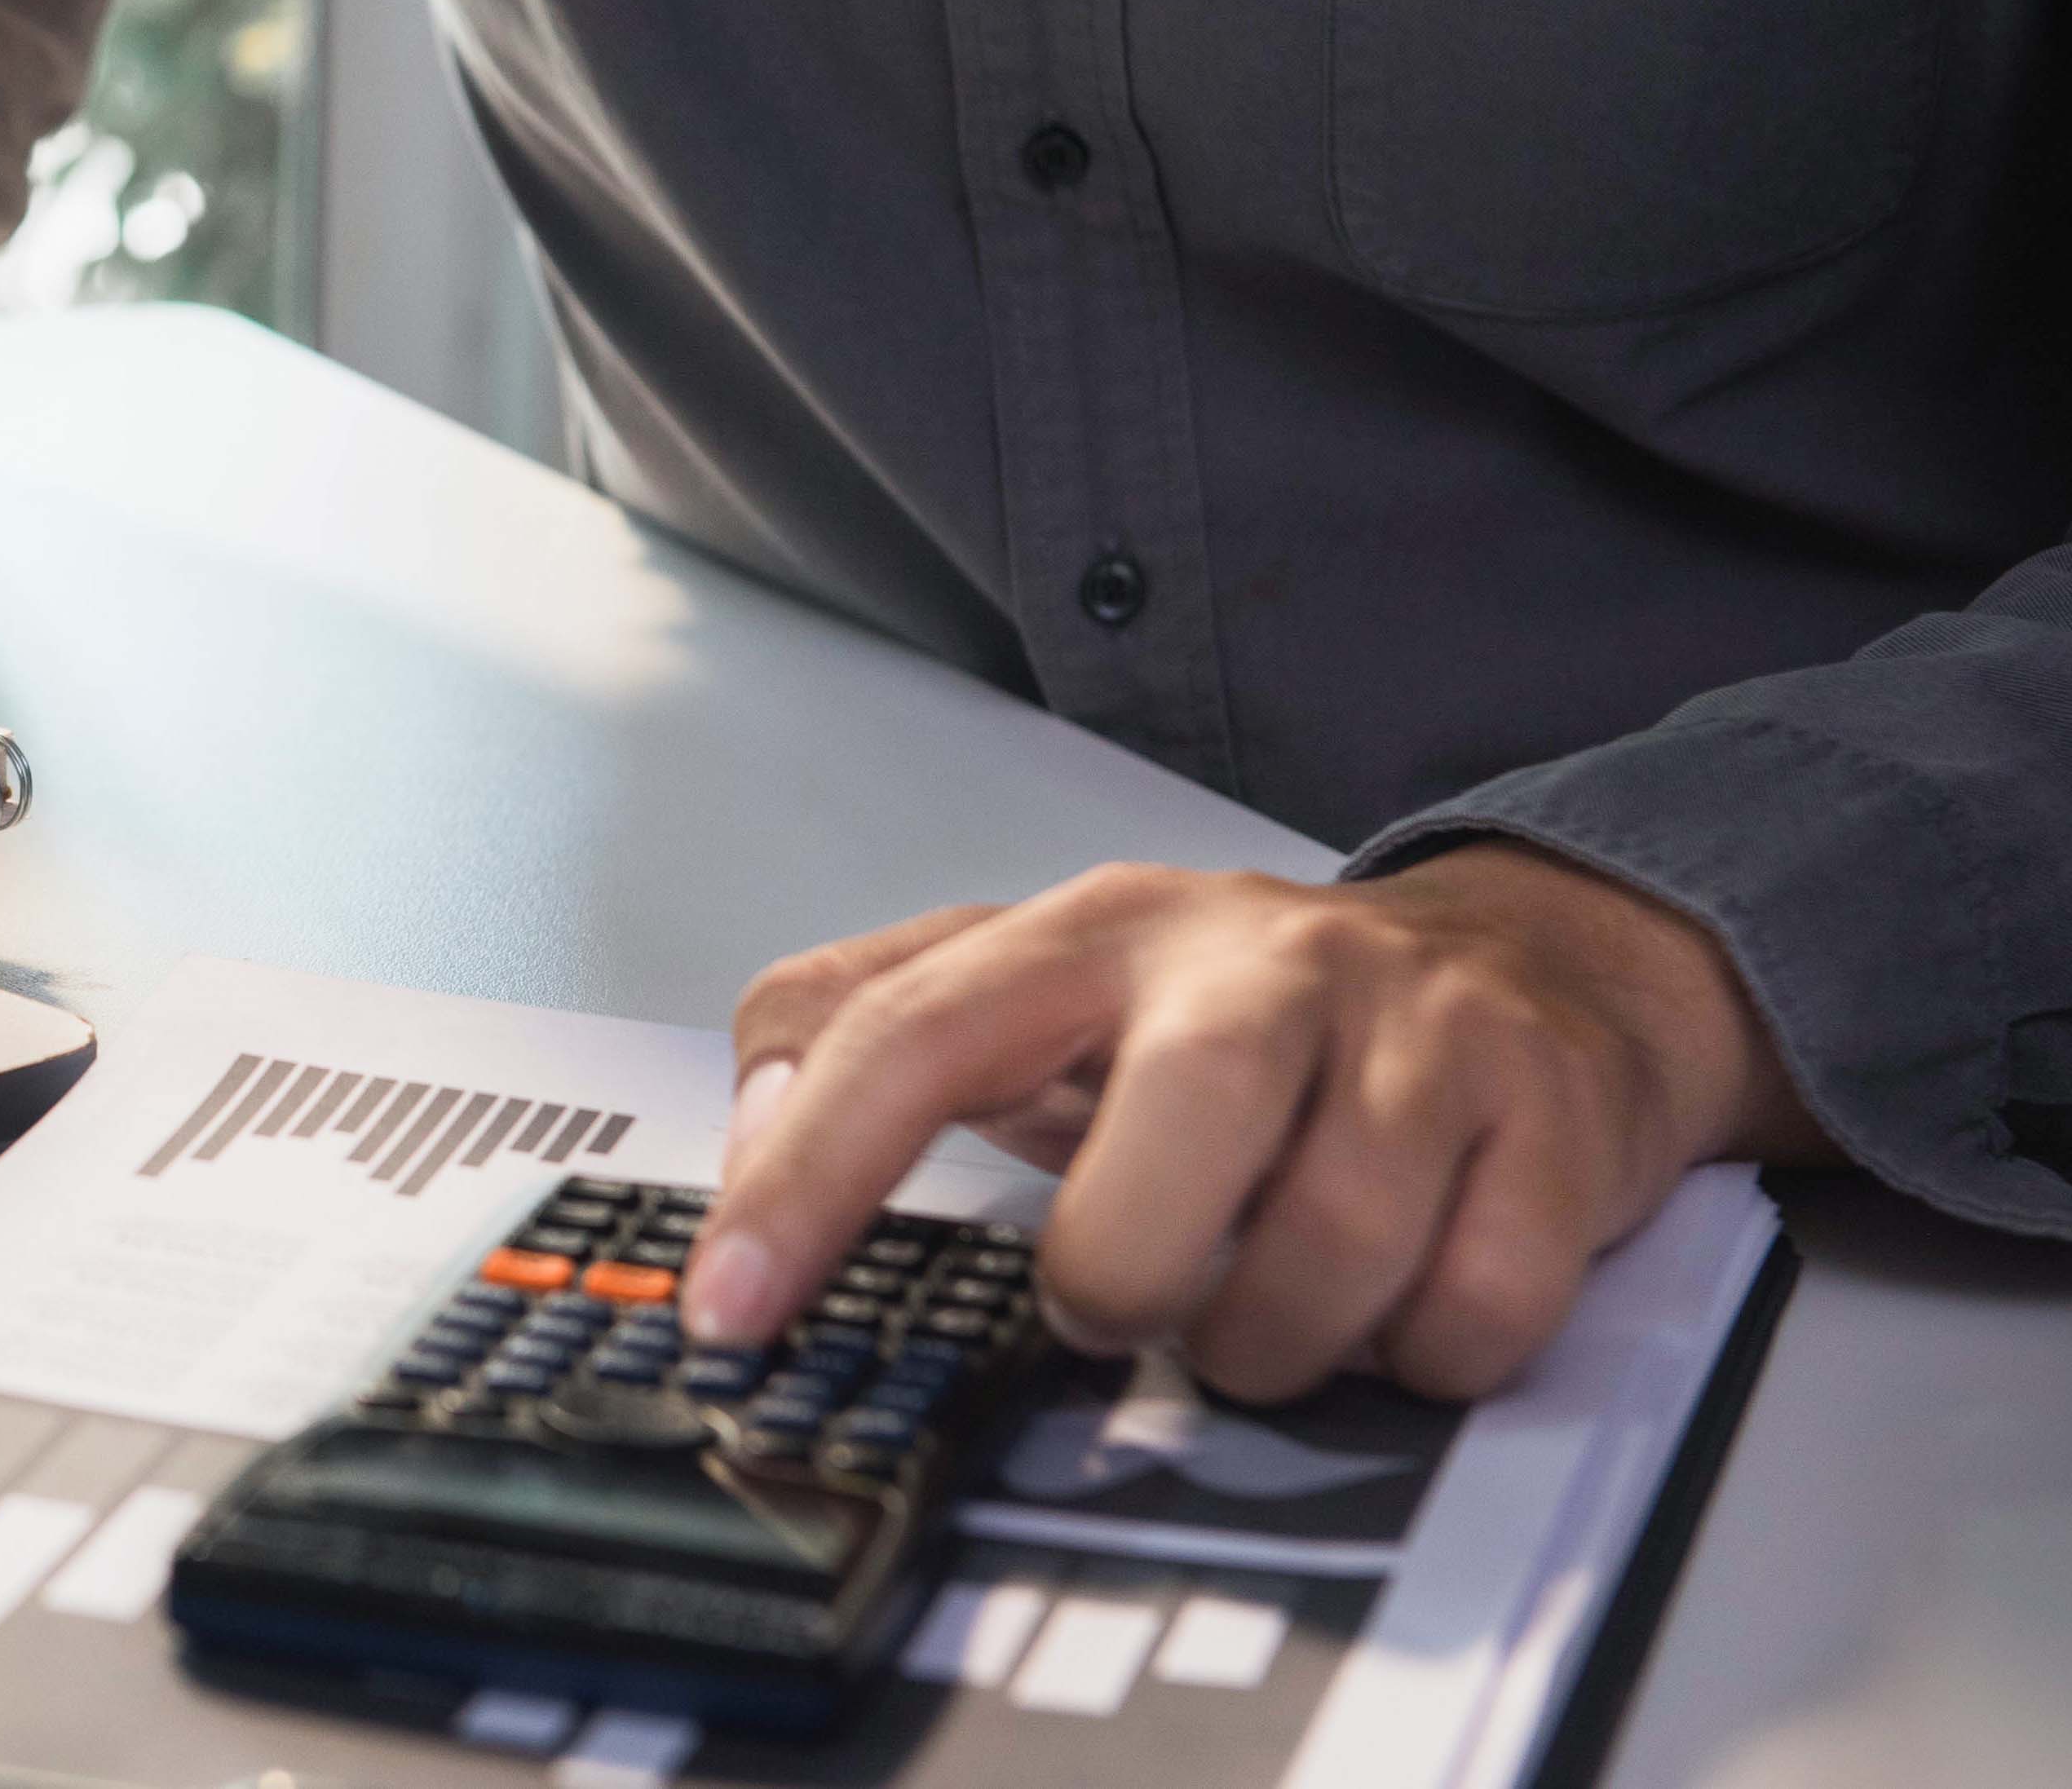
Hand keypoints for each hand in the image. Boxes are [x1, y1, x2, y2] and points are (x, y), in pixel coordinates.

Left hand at [686, 845, 1830, 1401]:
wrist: (1533, 968)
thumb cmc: (1246, 1019)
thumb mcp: (1043, 989)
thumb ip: (868, 1035)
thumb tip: (746, 1145)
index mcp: (1092, 934)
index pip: (906, 1033)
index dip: (805, 1176)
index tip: (731, 1310)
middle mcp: (1251, 960)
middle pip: (1156, 1154)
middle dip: (1121, 1278)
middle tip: (1121, 1302)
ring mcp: (1414, 1032)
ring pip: (1329, 1252)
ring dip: (1275, 1340)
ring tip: (1263, 1309)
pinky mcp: (1550, 1114)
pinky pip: (1475, 1306)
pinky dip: (1421, 1349)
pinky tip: (1400, 1298)